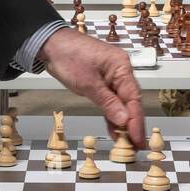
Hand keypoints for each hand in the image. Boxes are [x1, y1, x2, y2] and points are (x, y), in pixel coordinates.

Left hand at [39, 27, 145, 146]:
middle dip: (133, 125)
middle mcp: (120, 71)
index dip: (136, 121)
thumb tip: (124, 120)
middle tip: (136, 147)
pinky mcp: (101, 82)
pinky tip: (115, 131)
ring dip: (123, 123)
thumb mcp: (88, 83)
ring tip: (127, 144)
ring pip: (121, 103)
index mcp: (121, 67)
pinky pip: (111, 101)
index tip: (138, 140)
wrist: (51, 43)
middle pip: (131, 102)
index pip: (133, 98)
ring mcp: (111, 77)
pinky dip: (112, 115)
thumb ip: (107, 102)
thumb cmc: (68, 56)